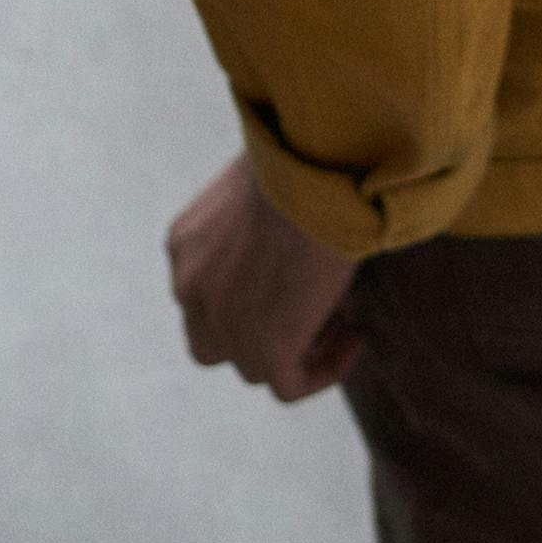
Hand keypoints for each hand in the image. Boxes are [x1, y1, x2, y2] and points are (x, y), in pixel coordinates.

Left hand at [166, 154, 362, 400]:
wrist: (309, 177)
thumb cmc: (295, 156)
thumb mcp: (258, 182)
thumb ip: (256, 215)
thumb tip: (292, 227)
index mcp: (185, 247)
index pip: (204, 294)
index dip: (246, 298)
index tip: (291, 279)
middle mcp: (191, 290)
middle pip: (216, 341)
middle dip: (258, 333)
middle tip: (308, 311)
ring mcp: (223, 326)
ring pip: (254, 366)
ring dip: (297, 350)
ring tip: (341, 321)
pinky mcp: (265, 350)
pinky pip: (290, 386)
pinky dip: (324, 370)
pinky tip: (356, 338)